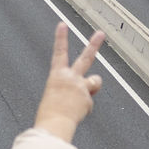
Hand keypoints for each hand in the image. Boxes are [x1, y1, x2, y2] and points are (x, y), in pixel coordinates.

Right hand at [33, 22, 104, 143]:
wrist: (54, 124)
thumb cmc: (49, 113)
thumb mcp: (53, 96)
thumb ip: (68, 89)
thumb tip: (82, 91)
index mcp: (56, 76)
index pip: (59, 52)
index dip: (61, 37)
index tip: (63, 25)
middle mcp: (71, 77)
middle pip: (86, 57)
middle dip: (94, 44)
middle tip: (100, 33)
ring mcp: (81, 86)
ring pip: (95, 82)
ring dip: (91, 88)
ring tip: (79, 100)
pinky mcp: (89, 97)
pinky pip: (89, 103)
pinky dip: (83, 109)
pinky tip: (75, 114)